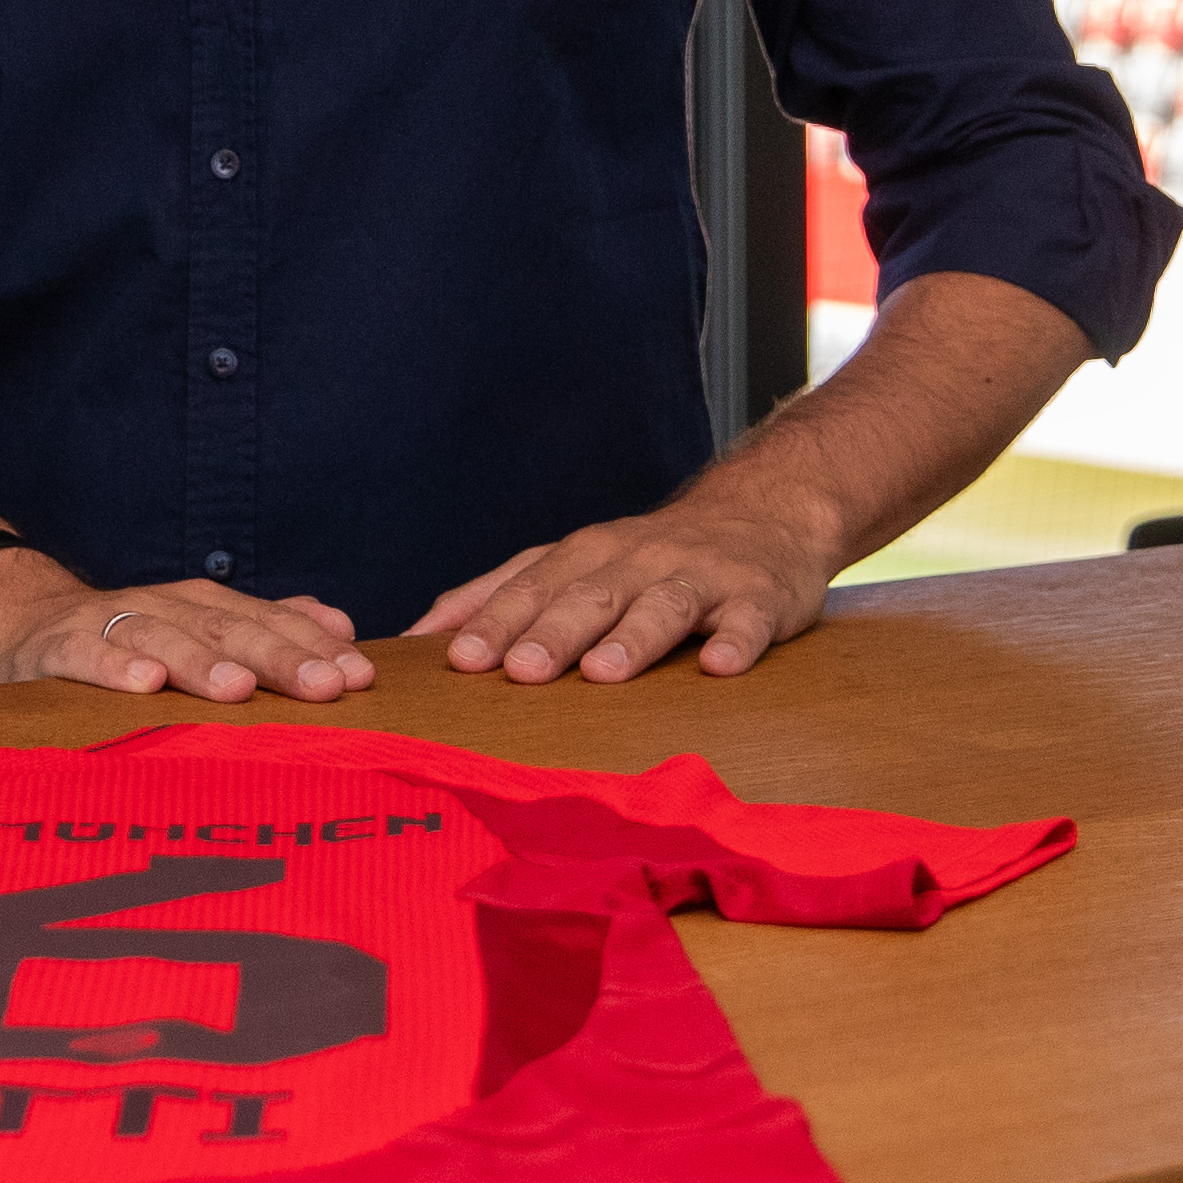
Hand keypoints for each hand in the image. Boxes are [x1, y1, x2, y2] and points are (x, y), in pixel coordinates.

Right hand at [0, 550, 374, 703]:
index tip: (362, 676)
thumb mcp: (196, 626)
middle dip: (279, 656)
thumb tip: (342, 627)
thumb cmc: (122, 637)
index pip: (270, 622)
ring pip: (163, 638)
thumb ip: (266, 626)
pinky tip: (142, 685)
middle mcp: (164, 608)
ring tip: (239, 689)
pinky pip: (86, 656)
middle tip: (325, 686)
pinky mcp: (56, 648)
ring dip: (203, 661)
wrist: (12, 616)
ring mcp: (109, 626)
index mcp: (203, 607)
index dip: (315, 647)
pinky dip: (113, 668)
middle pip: (228, 628)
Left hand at [408, 495, 839, 683]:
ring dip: (632, 638)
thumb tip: (419, 634)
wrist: (763, 512)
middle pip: (589, 597)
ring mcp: (700, 577)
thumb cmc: (649, 556)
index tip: (459, 659)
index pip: (532, 588)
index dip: (496, 622)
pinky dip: (734, 641)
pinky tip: (719, 666)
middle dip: (552, 632)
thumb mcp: (571, 563)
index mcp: (586, 555)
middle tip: (519, 671)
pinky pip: (746, 620)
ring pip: (662, 607)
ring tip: (604, 671)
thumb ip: (497, 594)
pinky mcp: (758, 597)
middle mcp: (637, 561)